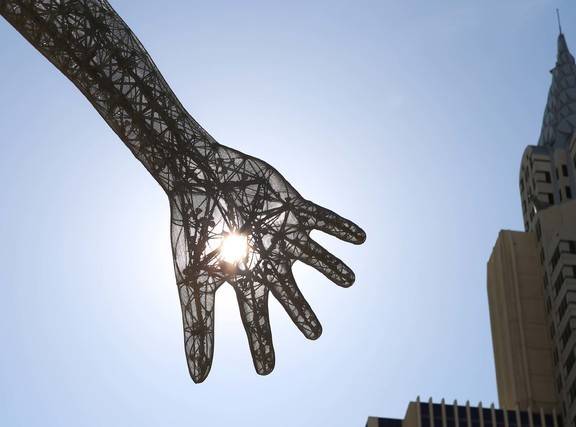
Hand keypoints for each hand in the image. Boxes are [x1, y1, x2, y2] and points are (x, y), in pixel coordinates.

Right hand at [168, 144, 364, 381]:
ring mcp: (282, 235)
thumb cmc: (192, 228)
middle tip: (315, 333)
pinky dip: (341, 228)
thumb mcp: (194, 282)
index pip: (255, 318)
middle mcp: (267, 261)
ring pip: (314, 257)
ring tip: (349, 280)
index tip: (265, 369)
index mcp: (244, 277)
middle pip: (289, 293)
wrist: (196, 175)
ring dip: (332, 267)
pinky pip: (323, 220)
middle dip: (301, 313)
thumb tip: (198, 379)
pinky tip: (360, 237)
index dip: (261, 342)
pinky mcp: (293, 209)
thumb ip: (199, 326)